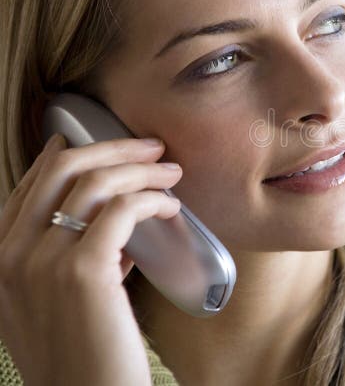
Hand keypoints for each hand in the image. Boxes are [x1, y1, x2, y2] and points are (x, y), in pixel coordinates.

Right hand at [0, 134, 182, 385]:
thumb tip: (117, 230)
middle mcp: (9, 257)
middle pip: (59, 170)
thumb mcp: (57, 307)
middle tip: (152, 147)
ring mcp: (41, 263)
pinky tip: (171, 207)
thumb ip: (71, 265)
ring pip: (95, 182)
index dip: (70, 154)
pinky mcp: (82, 272)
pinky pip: (123, 209)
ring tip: (171, 172)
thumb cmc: (84, 359)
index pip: (31, 185)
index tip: (105, 142)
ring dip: (141, 168)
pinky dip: (153, 198)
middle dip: (113, 146)